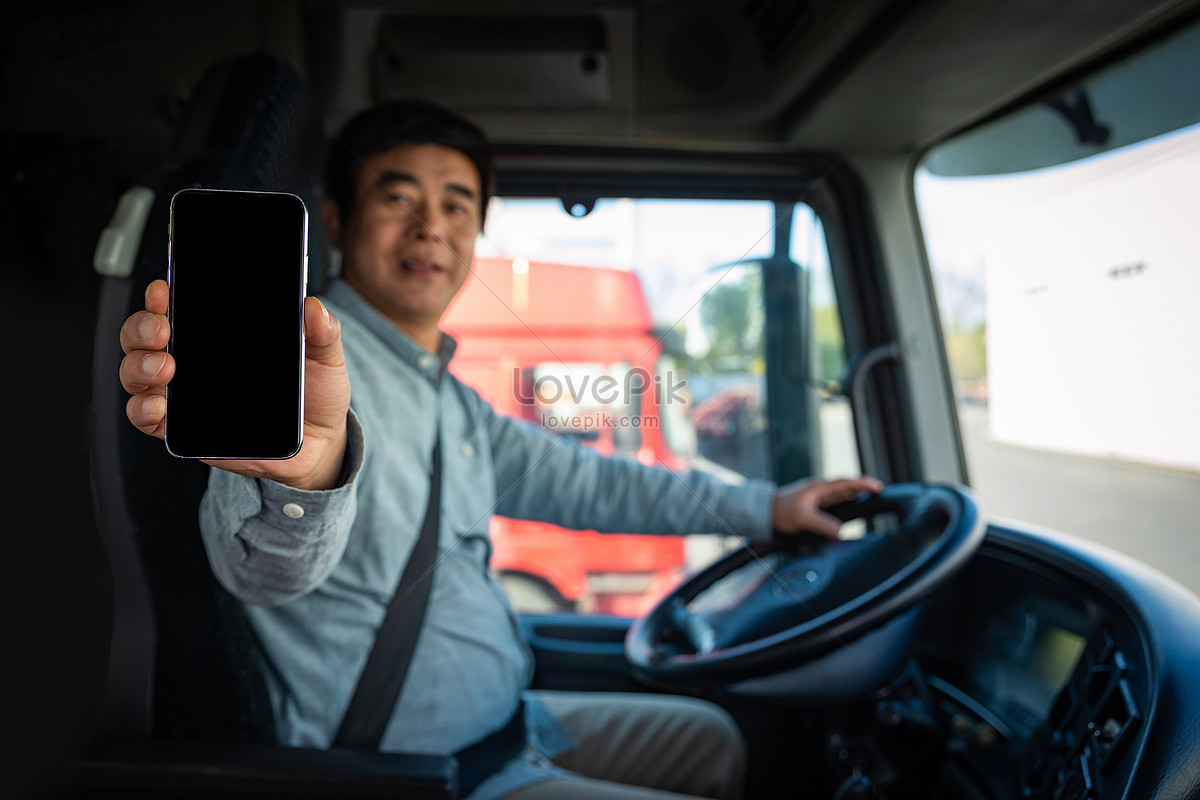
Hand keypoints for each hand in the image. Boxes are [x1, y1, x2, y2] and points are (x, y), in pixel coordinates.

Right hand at [119, 279, 352, 489]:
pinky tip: (157, 405)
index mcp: (220, 334)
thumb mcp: (325, 358)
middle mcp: (194, 360)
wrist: (319, 444)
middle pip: (144, 335)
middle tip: (162, 329)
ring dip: (138, 366)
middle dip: (142, 327)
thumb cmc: (314, 394)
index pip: (178, 306)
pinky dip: (142, 409)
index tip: (164, 290)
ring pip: (137, 373)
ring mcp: (185, 394)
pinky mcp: (184, 429)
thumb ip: (322, 332)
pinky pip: (147, 418)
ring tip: (164, 368)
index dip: (161, 296)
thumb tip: (313, 306)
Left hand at [771, 477, 884, 538]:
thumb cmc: (780, 511)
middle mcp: (820, 490)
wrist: (764, 512)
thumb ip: (821, 524)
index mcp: (819, 488)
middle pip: (846, 487)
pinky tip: (850, 509)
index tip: (877, 487)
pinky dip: (845, 504)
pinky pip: (834, 502)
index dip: (862, 484)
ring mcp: (817, 497)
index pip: (846, 483)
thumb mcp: (802, 518)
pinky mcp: (814, 505)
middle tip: (879, 492)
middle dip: (863, 488)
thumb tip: (841, 530)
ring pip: (841, 494)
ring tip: (870, 500)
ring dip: (855, 495)